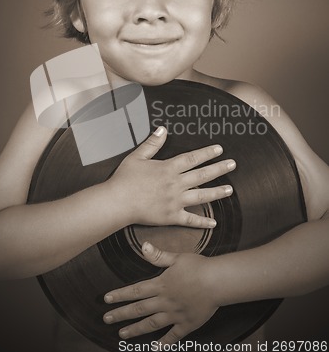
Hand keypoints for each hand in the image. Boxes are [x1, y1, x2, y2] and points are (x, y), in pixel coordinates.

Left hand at [103, 242, 217, 347]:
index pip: (136, 290)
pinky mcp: (187, 324)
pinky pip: (173, 336)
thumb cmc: (198, 267)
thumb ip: (158, 255)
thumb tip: (143, 245)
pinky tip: (155, 348)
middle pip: (139, 309)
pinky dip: (163, 343)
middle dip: (121, 314)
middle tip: (106, 319)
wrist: (217, 282)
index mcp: (161, 285)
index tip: (106, 299)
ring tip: (122, 334)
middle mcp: (165, 301)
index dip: (120, 295)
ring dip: (135, 330)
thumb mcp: (177, 257)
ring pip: (151, 324)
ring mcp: (175, 314)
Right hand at [107, 126, 235, 227]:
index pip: (192, 158)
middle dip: (219, 168)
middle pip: (202, 174)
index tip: (219, 149)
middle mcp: (175, 184)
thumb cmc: (125, 179)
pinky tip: (214, 222)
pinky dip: (202, 222)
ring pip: (201, 196)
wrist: (118, 202)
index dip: (207, 153)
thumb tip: (162, 129)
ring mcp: (175, 201)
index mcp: (168, 168)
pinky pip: (190, 220)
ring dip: (217, 192)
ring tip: (230, 190)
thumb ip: (152, 143)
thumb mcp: (137, 156)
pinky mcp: (171, 216)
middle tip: (232, 164)